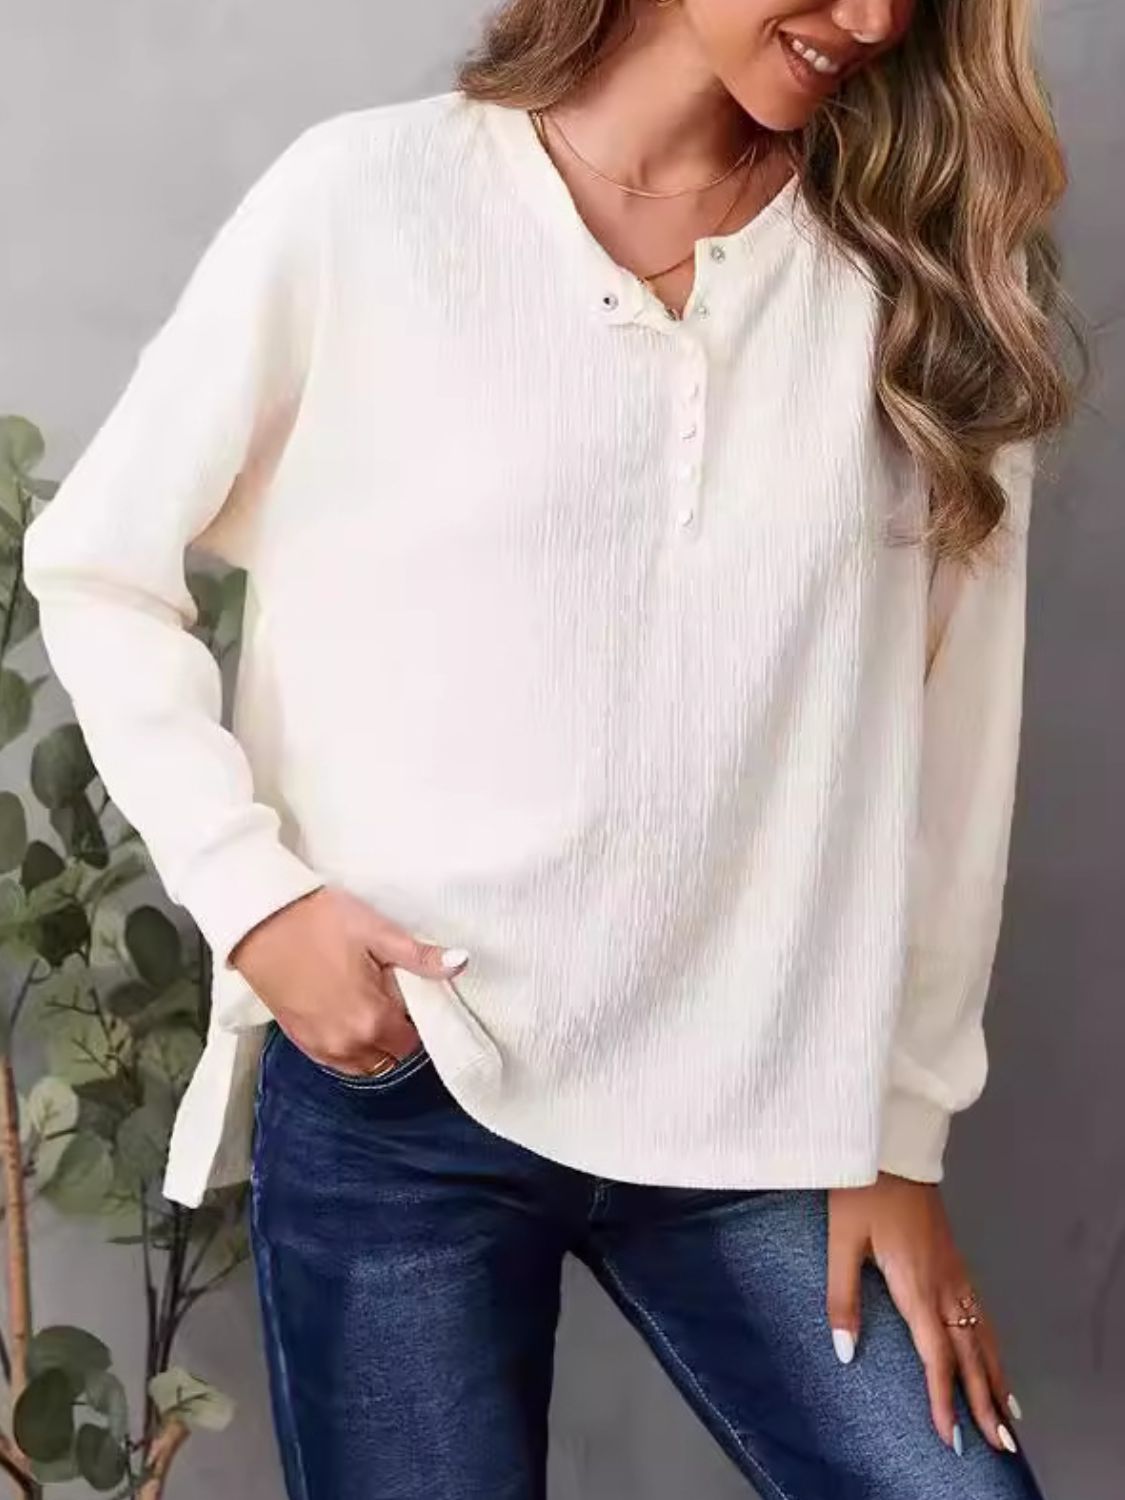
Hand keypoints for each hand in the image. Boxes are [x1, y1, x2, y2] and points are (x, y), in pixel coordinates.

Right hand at [227, 884, 468, 1074]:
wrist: (260, 920)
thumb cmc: (319, 921)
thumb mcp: (377, 932)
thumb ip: (419, 957)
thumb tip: (461, 963)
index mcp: (372, 1020)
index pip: (412, 1041)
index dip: (414, 1017)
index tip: (406, 993)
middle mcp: (347, 1044)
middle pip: (388, 1055)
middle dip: (394, 1031)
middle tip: (386, 994)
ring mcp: (320, 1046)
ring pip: (362, 1063)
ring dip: (371, 1044)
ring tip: (364, 1003)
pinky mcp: (299, 1040)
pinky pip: (335, 1060)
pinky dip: (347, 1046)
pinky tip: (344, 1014)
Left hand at [826, 1172, 1021, 1455]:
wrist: (891, 1145)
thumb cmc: (861, 1191)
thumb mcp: (841, 1243)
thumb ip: (843, 1298)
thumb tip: (846, 1352)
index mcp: (916, 1285)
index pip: (936, 1356)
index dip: (943, 1400)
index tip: (951, 1436)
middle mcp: (943, 1284)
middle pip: (970, 1353)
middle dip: (984, 1400)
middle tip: (999, 1443)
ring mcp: (954, 1270)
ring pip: (982, 1334)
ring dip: (995, 1376)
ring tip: (1006, 1413)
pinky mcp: (954, 1258)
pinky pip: (981, 1312)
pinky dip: (992, 1343)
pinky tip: (991, 1353)